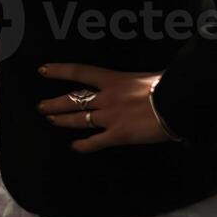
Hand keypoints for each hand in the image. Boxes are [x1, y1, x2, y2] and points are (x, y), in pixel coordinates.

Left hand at [35, 63, 172, 152]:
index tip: (42, 70)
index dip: (59, 71)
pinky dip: (84, 145)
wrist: (175, 104)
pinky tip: (74, 146)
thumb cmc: (166, 85)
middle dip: (54, 104)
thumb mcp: (147, 75)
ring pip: (79, 119)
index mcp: (112, 79)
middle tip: (41, 106)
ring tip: (50, 120)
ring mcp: (110, 117)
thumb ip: (135, 80)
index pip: (79, 72)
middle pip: (73, 100)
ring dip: (62, 121)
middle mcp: (106, 98)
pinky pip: (96, 141)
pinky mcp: (118, 135)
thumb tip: (141, 81)